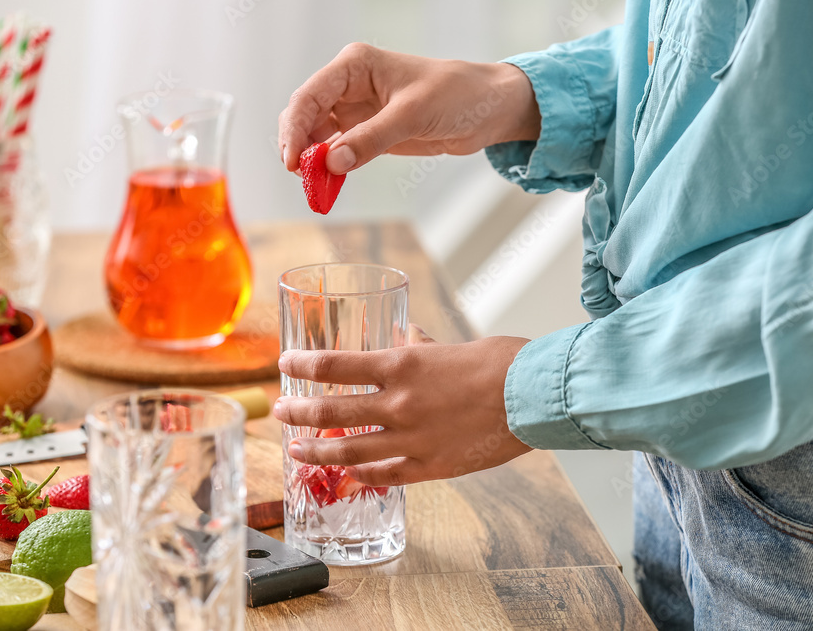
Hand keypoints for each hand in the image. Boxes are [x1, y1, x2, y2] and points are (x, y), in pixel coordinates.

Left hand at [274, 329, 532, 485]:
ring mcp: (412, 439)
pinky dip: (362, 476)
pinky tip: (347, 476)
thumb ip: (418, 345)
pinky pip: (385, 475)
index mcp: (400, 366)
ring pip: (349, 451)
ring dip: (317, 450)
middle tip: (279, 411)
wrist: (533, 397)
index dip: (303, 365)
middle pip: (331, 411)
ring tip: (297, 449)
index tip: (285, 364)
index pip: (334, 365)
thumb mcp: (448, 346)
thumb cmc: (498, 363)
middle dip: (298, 412)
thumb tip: (403, 336)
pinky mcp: (431, 467)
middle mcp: (398, 404)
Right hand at [278, 43, 540, 174]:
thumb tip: (332, 162)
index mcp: (355, 65)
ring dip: (311, 161)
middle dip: (298, 146)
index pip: (310, 95)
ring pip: (316, 136)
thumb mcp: (413, 115)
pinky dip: (329, 168)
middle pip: (305, 115)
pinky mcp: (367, 132)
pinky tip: (327, 185)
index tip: (292, 161)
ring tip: (313, 187)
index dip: (295, 128)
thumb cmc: (456, 95)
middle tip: (301, 178)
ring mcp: (355, 110)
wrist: (487, 109)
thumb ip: (371, 139)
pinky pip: (337, 151)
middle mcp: (349, 85)